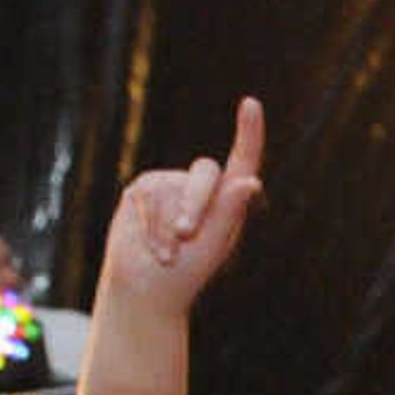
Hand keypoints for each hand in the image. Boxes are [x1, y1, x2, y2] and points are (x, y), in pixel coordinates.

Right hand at [99, 97, 266, 318]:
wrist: (146, 290)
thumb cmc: (187, 273)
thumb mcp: (213, 245)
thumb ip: (230, 211)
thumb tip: (250, 182)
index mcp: (227, 200)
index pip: (241, 160)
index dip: (248, 133)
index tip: (251, 105)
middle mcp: (200, 187)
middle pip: (205, 172)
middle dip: (196, 204)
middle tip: (187, 234)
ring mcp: (170, 185)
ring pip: (173, 189)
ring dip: (169, 227)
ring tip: (168, 255)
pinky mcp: (143, 190)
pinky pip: (149, 197)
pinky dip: (152, 227)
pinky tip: (153, 248)